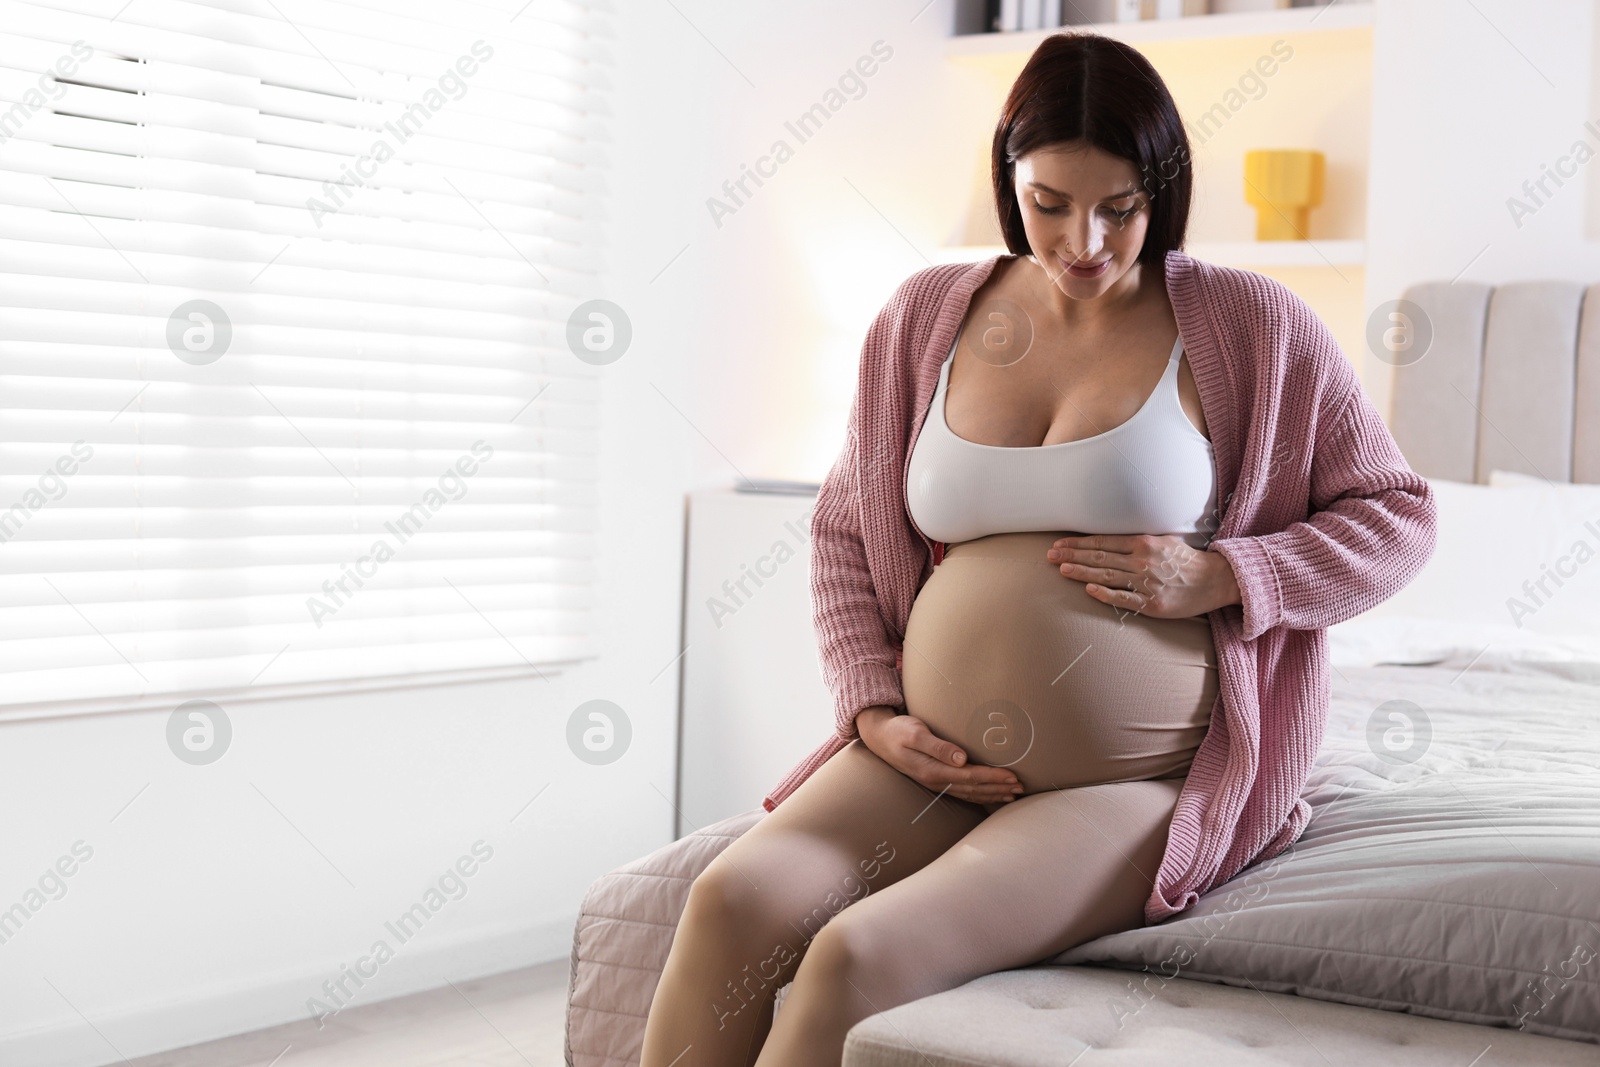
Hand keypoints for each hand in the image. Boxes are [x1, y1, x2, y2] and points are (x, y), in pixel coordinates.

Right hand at [855, 706, 1023, 804]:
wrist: (879, 737)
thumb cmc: (898, 730)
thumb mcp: (915, 733)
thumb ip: (938, 746)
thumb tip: (961, 759)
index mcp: (933, 770)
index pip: (970, 776)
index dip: (993, 777)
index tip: (1012, 776)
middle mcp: (936, 781)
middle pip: (974, 789)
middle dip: (998, 788)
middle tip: (1021, 787)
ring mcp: (935, 783)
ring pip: (970, 793)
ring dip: (992, 794)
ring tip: (1013, 793)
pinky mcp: (936, 780)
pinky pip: (963, 792)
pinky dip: (980, 794)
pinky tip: (991, 793)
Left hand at [1047, 533, 1240, 617]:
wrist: (1216, 580)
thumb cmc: (1186, 561)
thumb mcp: (1163, 541)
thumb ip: (1137, 541)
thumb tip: (1109, 541)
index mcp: (1143, 543)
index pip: (1102, 542)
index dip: (1078, 543)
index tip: (1059, 544)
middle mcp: (1142, 560)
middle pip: (1099, 557)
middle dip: (1071, 556)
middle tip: (1049, 556)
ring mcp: (1146, 582)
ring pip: (1107, 576)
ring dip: (1081, 573)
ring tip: (1061, 570)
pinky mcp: (1152, 603)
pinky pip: (1124, 598)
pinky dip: (1105, 594)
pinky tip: (1088, 590)